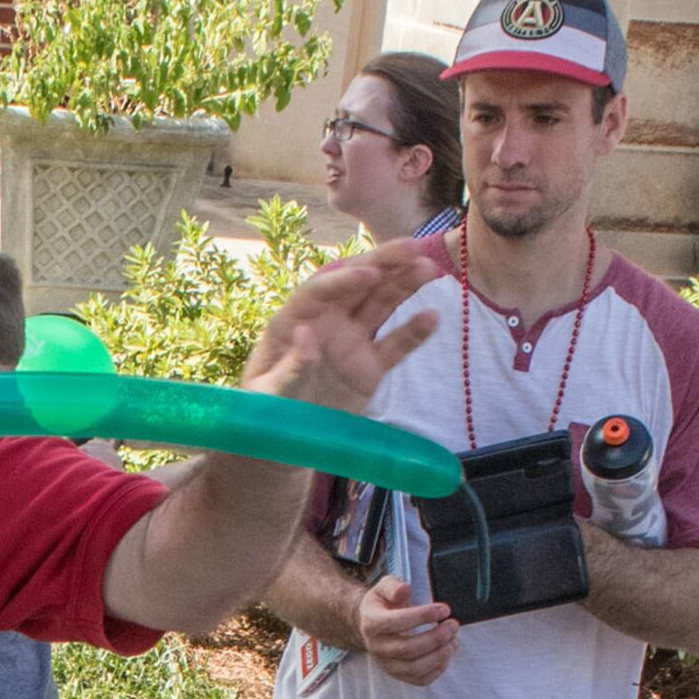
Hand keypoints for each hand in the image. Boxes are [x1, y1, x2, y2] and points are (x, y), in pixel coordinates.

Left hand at [239, 242, 443, 416]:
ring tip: (432, 268)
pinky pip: (395, 345)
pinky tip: (434, 317)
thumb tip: (306, 335)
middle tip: (414, 247)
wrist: (280, 450)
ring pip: (380, 305)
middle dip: (384, 263)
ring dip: (405, 284)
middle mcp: (325, 324)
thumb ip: (289, 370)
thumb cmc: (264, 419)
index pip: (321, 291)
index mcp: (293, 322)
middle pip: (357, 285)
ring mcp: (350, 343)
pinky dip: (414, 332)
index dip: (345, 280)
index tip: (371, 273)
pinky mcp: (370, 367)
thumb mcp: (269, 400)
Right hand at [350, 573, 459, 686]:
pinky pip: (420, 679)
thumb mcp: (383, 587)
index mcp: (372, 623)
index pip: (396, 622)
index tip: (444, 609)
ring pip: (414, 668)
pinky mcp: (398, 674)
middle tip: (453, 625)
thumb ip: (392, 586)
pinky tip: (447, 653)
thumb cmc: (383, 604)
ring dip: (439, 655)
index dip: (423, 616)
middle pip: (407, 649)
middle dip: (436, 638)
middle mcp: (377, 647)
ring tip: (454, 639)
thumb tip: (404, 589)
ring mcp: (387, 664)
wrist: (372, 625)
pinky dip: (438, 669)